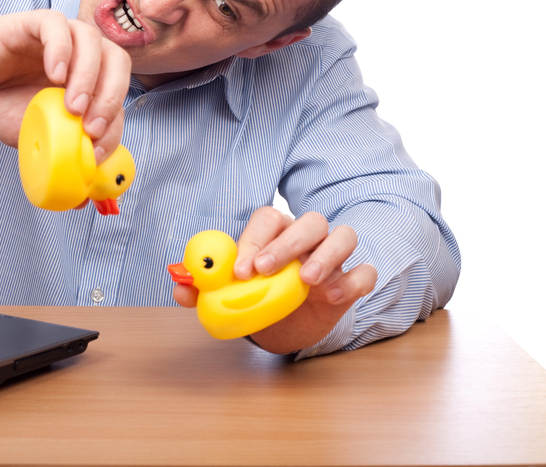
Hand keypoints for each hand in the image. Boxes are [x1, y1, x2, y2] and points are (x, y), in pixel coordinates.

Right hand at [0, 10, 130, 162]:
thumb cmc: (5, 105)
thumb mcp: (36, 138)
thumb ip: (62, 157)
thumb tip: (84, 198)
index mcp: (91, 79)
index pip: (119, 94)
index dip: (115, 121)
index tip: (97, 148)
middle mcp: (82, 54)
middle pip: (117, 61)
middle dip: (112, 97)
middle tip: (93, 127)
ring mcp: (61, 35)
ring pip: (92, 40)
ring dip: (88, 77)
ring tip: (71, 107)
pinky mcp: (34, 22)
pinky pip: (56, 25)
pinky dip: (61, 49)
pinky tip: (53, 74)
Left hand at [172, 207, 377, 353]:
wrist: (287, 326)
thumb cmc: (258, 296)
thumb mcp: (229, 295)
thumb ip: (204, 290)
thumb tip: (180, 288)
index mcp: (275, 232)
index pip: (268, 219)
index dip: (255, 240)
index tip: (241, 269)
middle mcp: (308, 237)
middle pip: (309, 221)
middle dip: (287, 243)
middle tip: (265, 270)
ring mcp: (334, 257)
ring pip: (343, 235)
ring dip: (326, 254)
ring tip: (306, 280)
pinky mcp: (353, 280)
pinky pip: (364, 272)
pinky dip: (352, 281)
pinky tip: (332, 296)